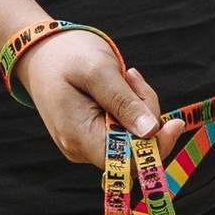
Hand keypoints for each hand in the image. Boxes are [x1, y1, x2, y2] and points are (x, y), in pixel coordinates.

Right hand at [14, 27, 185, 170]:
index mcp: (80, 139)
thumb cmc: (66, 55)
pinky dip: (131, 106)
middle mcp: (82, 149)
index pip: (128, 163)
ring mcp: (88, 143)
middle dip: (146, 113)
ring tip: (123, 76)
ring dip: (139, 105)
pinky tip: (120, 84)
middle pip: (135, 148)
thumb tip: (151, 132)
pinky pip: (125, 128)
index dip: (156, 147)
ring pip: (134, 136)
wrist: (39, 51)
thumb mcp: (98, 71)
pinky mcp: (94, 134)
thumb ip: (124, 102)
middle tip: (132, 78)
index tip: (175, 123)